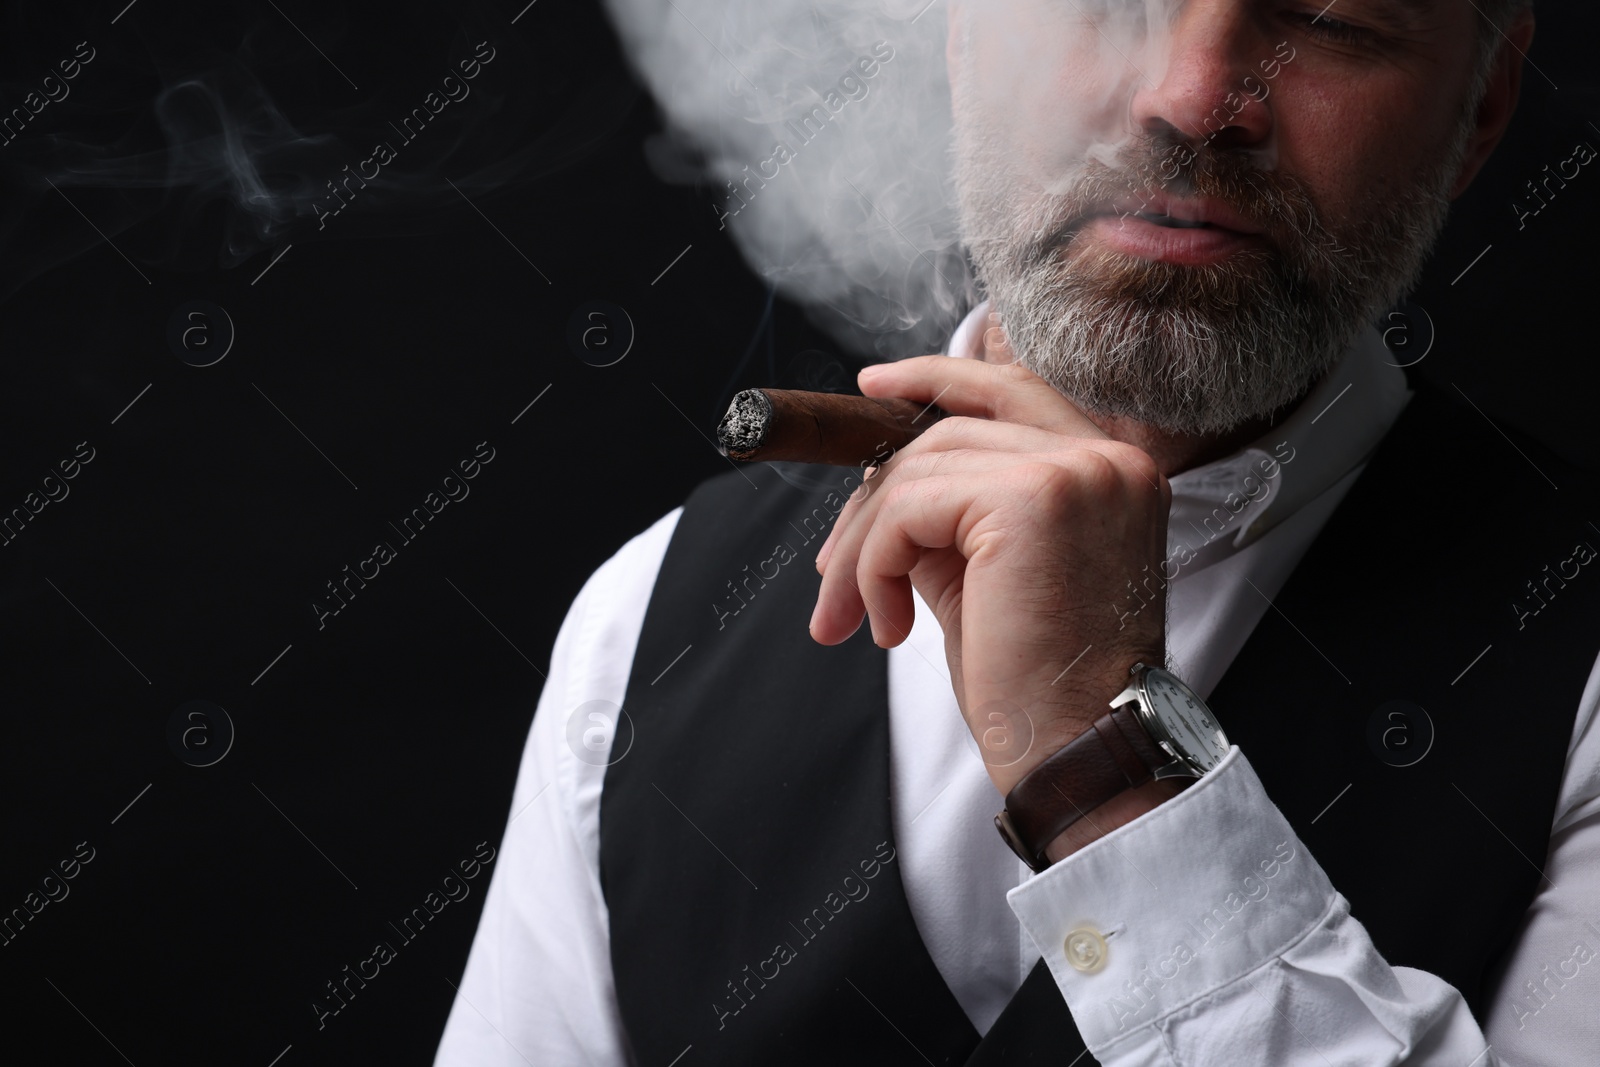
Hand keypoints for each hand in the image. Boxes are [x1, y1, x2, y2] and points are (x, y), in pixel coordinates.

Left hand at [809, 356, 1171, 803]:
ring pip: (917, 471)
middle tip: (830, 575)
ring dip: (863, 547)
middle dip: (871, 504)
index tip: (871, 387)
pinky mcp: (1029, 500)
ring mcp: (1074, 473)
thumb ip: (949, 519)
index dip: (938, 379)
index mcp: (1112, 473)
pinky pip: (908, 508)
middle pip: (947, 436)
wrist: (1078, 755)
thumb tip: (881, 484)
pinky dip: (874, 564)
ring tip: (850, 614)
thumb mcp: (987, 580)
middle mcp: (1106, 460)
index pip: (1013, 391)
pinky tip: (886, 627)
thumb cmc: (1040, 687)